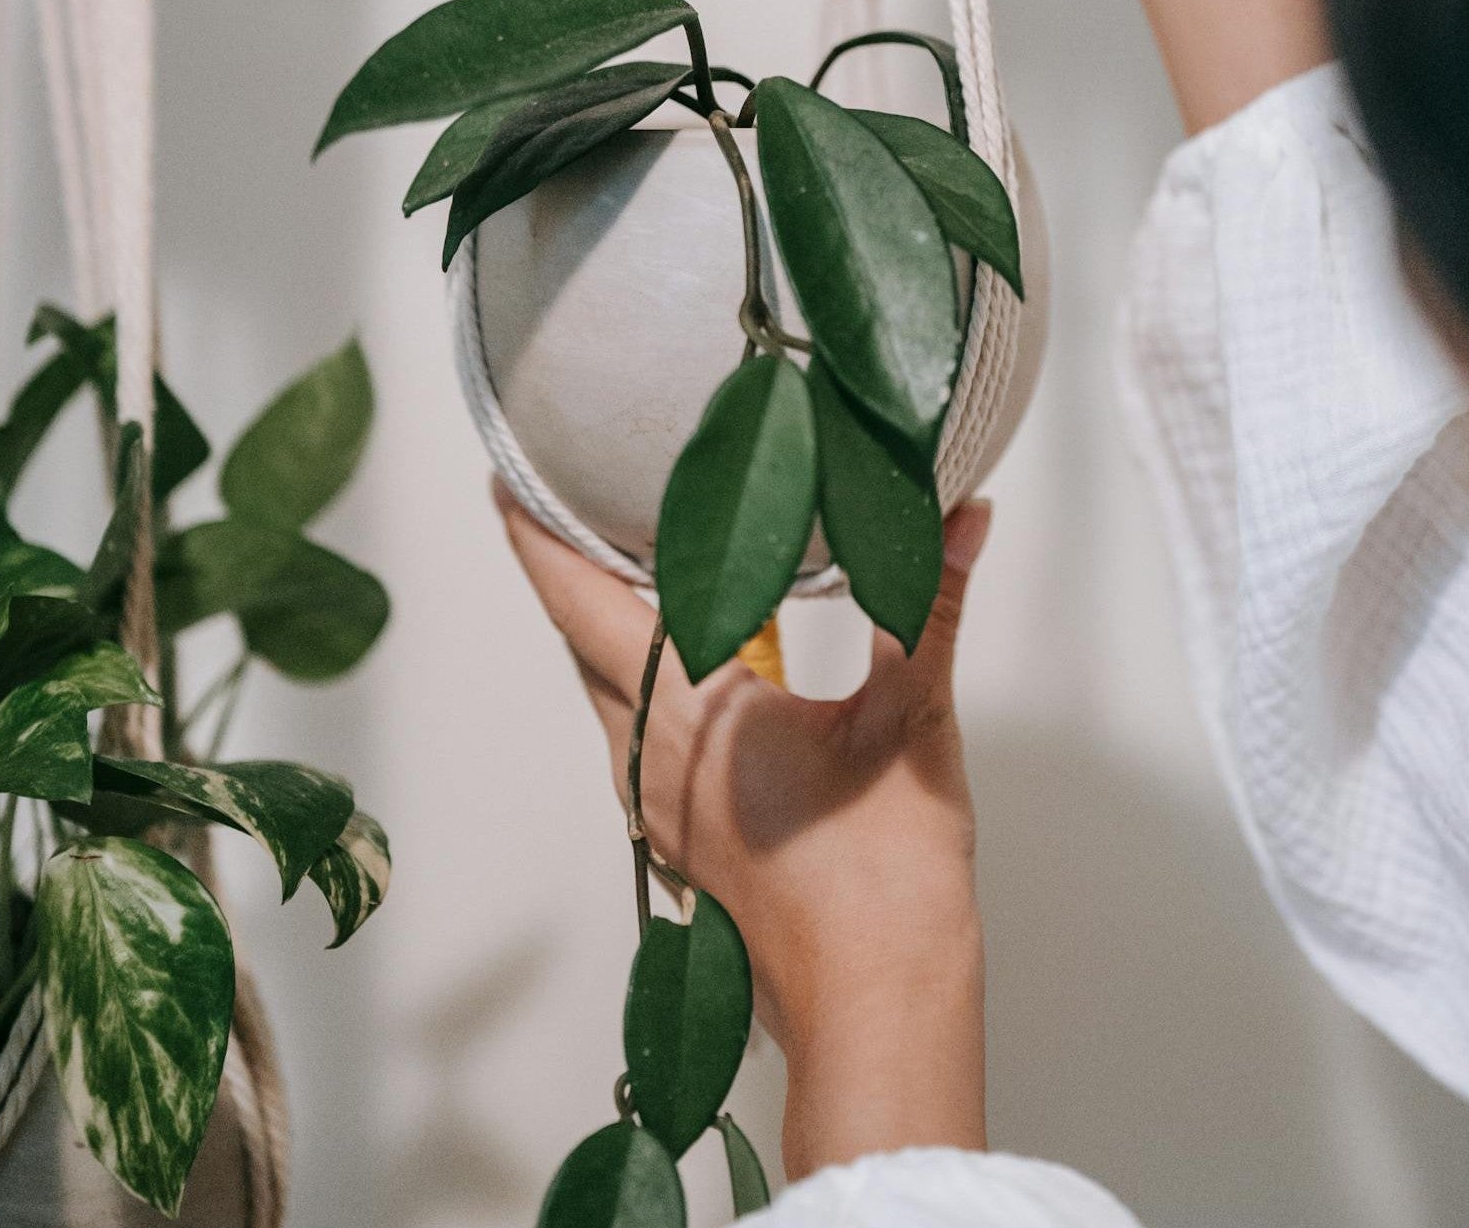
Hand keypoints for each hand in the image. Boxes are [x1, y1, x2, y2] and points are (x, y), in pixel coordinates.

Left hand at [497, 483, 992, 1177]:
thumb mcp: (911, 718)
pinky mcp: (681, 830)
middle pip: (582, 636)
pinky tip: (699, 652)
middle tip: (580, 488)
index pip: (582, 599)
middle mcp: (648, 757)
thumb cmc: (882, 880)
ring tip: (640, 553)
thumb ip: (925, 602)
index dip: (537, 531)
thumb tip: (957, 519)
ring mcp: (656, 802)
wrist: (877, 997)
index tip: (511, 472)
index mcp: (687, 715)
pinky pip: (639, 729)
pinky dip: (650, 674)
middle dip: (574, 561)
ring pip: (608, 688)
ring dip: (612, 620)